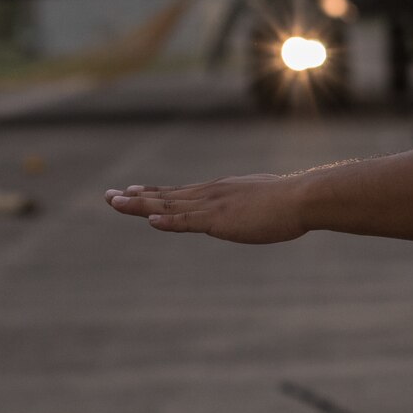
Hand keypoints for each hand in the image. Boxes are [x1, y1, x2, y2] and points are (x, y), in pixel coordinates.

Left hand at [104, 174, 305, 243]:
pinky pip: (188, 221)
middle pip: (166, 195)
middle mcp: (210, 194)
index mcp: (220, 191)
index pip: (180, 192)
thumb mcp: (265, 202)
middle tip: (109, 196)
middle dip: (135, 197)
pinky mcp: (220, 219)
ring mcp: (213, 206)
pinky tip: (150, 220)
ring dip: (139, 205)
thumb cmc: (292, 201)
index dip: (154, 192)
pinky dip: (167, 220)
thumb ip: (254, 205)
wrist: (303, 198)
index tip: (132, 191)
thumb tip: (259, 209)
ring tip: (114, 203)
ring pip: (168, 205)